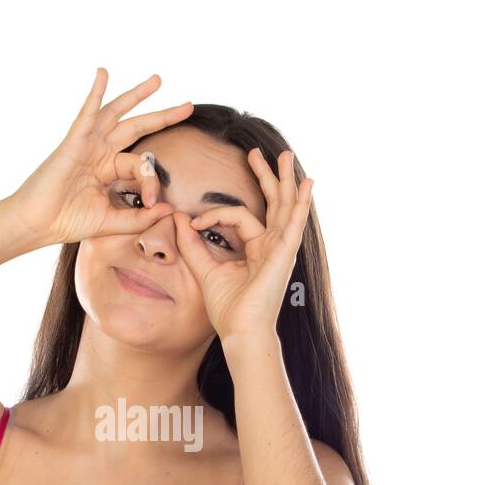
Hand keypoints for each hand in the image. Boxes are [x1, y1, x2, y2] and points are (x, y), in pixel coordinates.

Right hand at [6, 68, 191, 247]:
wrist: (37, 224)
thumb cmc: (67, 222)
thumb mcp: (111, 222)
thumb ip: (139, 217)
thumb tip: (169, 210)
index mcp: (109, 170)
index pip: (141, 166)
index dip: (152, 182)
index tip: (152, 203)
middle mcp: (101, 152)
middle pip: (137, 127)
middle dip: (163, 116)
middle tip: (188, 106)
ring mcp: (88, 144)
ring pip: (117, 113)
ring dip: (137, 95)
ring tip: (158, 81)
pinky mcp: (74, 141)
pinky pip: (87, 113)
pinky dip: (96, 92)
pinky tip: (103, 73)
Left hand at [170, 148, 313, 340]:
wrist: (241, 332)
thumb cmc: (228, 310)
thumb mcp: (205, 270)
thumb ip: (193, 245)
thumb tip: (179, 220)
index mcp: (257, 250)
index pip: (238, 217)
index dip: (213, 215)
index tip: (193, 223)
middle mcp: (272, 247)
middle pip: (271, 204)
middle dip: (265, 177)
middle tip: (256, 153)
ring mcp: (281, 249)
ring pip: (283, 206)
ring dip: (284, 180)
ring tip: (285, 155)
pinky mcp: (284, 254)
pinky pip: (293, 223)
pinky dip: (300, 204)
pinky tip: (306, 185)